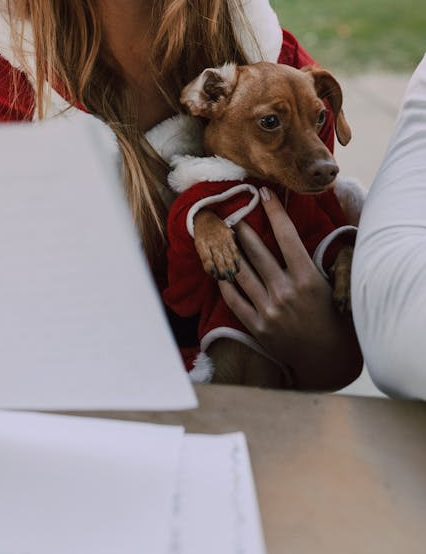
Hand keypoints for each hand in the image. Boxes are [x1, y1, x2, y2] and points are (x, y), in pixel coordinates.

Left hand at [218, 189, 362, 390]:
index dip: (274, 210)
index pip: (287, 235)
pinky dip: (224, 281)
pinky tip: (219, 267)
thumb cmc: (335, 319)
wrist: (328, 361)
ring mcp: (269, 310)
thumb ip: (322, 260)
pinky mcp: (256, 326)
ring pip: (241, 271)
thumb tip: (320, 231)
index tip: (264, 193)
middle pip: (256, 250)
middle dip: (242, 227)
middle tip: (232, 210)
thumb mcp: (334, 286)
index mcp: (308, 279)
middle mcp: (285, 292)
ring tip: (221, 234)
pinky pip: (233, 298)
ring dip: (229, 249)